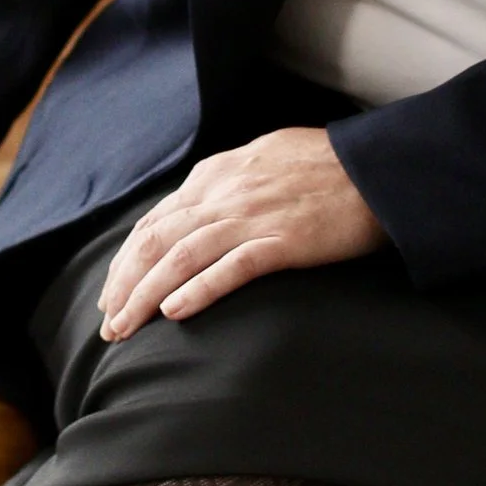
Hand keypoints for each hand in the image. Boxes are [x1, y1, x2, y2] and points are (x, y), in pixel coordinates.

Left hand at [97, 129, 383, 340]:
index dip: (128, 260)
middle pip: (155, 242)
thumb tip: (201, 204)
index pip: (155, 221)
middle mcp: (223, 194)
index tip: (114, 291)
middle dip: (124, 285)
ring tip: (124, 329)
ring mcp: (251, 217)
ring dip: (145, 296)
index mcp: (215, 175)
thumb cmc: (327, 164)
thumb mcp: (263, 156)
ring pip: (180, 259)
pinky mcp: (282, 241)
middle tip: (108, 323)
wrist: (377, 167)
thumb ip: (228, 180)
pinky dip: (197, 290)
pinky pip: (229, 268)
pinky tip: (174, 312)